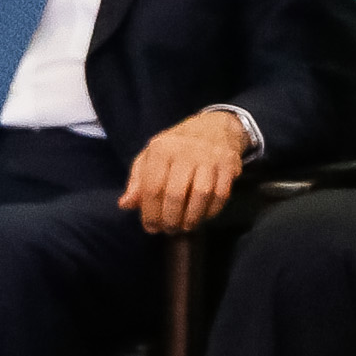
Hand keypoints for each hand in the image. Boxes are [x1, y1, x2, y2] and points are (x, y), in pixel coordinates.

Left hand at [118, 109, 247, 232]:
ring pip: (201, 195)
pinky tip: (203, 216)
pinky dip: (212, 210)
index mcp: (162, 149)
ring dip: (192, 217)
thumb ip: (137, 181)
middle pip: (176, 194)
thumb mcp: (150, 157)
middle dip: (171, 219)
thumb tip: (126, 205)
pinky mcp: (230, 164)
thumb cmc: (176, 147)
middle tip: (169, 229)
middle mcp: (186, 151)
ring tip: (185, 226)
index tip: (151, 228)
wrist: (215, 127)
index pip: (153, 188)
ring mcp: (211, 156)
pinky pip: (221, 194)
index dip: (151, 213)